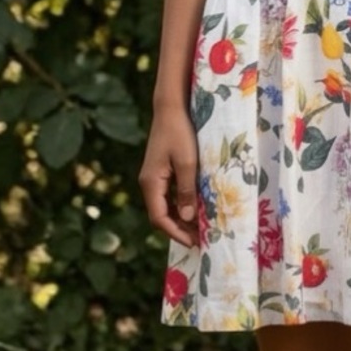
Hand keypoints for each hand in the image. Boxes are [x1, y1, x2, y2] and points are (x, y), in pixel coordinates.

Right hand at [138, 107, 199, 247]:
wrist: (171, 107)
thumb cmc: (180, 132)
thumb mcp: (187, 162)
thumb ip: (187, 190)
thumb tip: (187, 217)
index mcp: (151, 183)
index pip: (159, 218)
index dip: (176, 232)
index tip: (193, 242)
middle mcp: (149, 183)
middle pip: (161, 214)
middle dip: (179, 228)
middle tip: (201, 238)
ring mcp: (154, 177)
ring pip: (165, 205)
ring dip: (181, 217)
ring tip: (201, 225)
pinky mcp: (161, 170)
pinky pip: (169, 194)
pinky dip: (181, 203)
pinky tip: (196, 205)